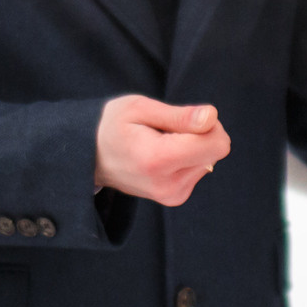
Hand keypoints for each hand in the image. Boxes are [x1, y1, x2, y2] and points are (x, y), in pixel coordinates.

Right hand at [94, 96, 229, 206]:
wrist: (90, 157)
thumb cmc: (113, 125)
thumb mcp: (140, 108)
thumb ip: (179, 115)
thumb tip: (212, 117)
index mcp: (158, 160)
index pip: (216, 144)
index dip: (207, 123)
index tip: (184, 117)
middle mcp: (168, 185)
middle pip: (215, 150)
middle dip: (199, 133)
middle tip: (165, 129)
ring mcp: (172, 195)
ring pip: (209, 159)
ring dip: (191, 145)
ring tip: (158, 142)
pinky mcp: (175, 197)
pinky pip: (200, 168)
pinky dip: (185, 157)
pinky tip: (160, 155)